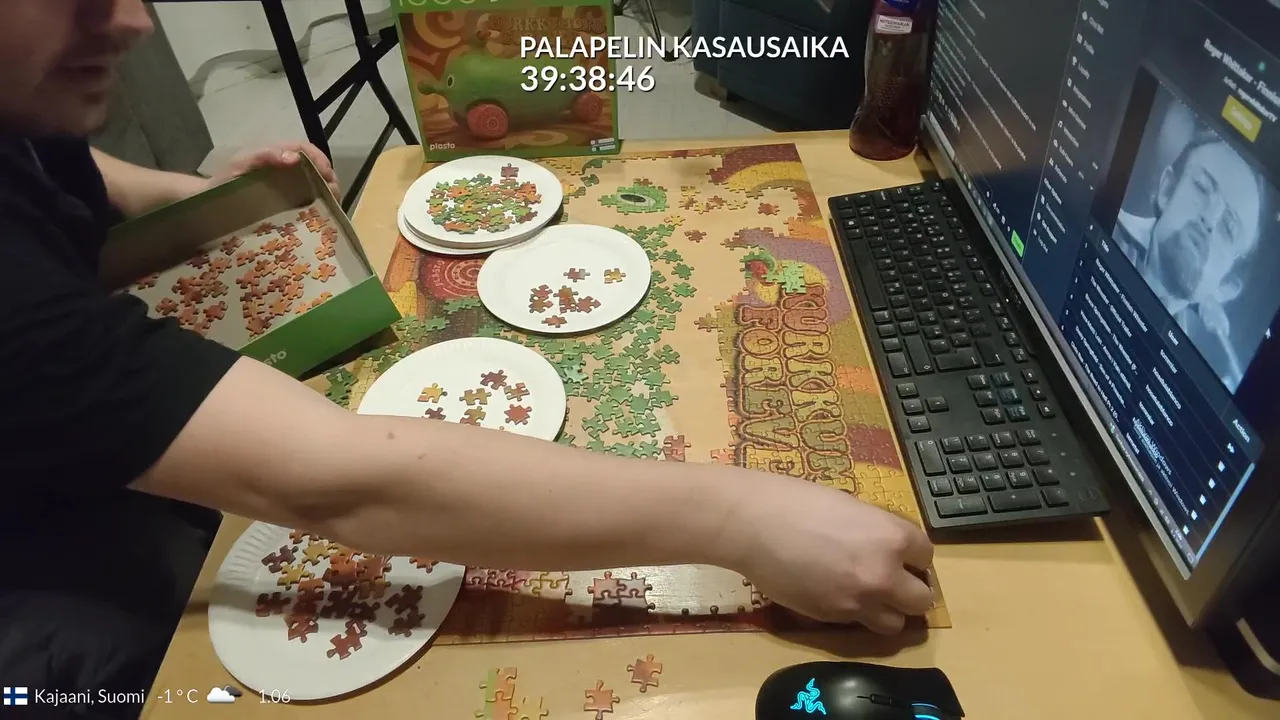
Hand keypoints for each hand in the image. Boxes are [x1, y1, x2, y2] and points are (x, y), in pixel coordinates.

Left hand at [207, 142, 339, 199]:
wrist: (208, 203)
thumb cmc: (224, 182)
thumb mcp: (241, 165)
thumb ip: (265, 156)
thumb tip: (295, 157)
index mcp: (277, 155)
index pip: (306, 150)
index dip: (321, 160)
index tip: (328, 176)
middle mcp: (285, 168)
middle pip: (316, 168)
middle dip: (329, 180)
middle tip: (333, 197)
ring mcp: (286, 186)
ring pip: (314, 185)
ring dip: (326, 194)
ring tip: (330, 208)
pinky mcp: (286, 203)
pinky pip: (306, 202)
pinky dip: (317, 207)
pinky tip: (319, 217)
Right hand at [725, 473, 934, 633]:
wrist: (752, 524)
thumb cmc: (795, 501)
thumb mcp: (849, 506)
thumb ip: (874, 530)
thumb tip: (883, 546)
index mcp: (891, 536)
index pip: (926, 555)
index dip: (913, 556)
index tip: (901, 555)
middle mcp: (883, 573)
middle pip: (922, 599)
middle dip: (910, 590)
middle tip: (892, 581)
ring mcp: (858, 601)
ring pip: (896, 623)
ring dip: (887, 611)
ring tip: (868, 597)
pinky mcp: (832, 618)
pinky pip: (859, 625)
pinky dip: (855, 614)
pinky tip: (837, 594)